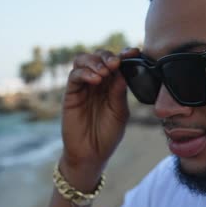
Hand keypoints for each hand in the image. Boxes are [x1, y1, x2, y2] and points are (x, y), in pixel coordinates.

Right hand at [59, 48, 139, 187]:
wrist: (91, 155)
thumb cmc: (107, 135)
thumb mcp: (120, 112)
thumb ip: (119, 92)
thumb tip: (123, 71)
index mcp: (112, 85)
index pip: (117, 63)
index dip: (125, 54)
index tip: (134, 52)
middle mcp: (97, 82)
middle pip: (99, 56)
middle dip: (108, 56)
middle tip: (115, 63)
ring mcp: (83, 87)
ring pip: (83, 61)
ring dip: (95, 61)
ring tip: (105, 72)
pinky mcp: (71, 94)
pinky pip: (74, 76)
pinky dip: (85, 73)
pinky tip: (96, 80)